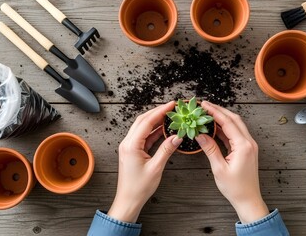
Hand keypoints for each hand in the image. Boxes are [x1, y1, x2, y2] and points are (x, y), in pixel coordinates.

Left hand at [108, 102, 182, 222]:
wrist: (128, 200)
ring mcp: (129, 146)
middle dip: (157, 112)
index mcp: (131, 145)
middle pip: (142, 120)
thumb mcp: (156, 167)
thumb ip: (166, 150)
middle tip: (171, 107)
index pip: (147, 122)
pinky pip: (143, 136)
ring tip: (169, 115)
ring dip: (155, 120)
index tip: (171, 105)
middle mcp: (127, 143)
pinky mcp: (132, 151)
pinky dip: (153, 131)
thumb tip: (177, 136)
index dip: (160, 111)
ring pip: (142, 127)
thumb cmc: (139, 187)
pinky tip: (163, 129)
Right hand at [195, 101, 268, 223]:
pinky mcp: (246, 150)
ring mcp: (249, 145)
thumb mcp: (219, 168)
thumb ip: (210, 149)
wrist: (248, 199)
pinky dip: (225, 128)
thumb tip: (200, 135)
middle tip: (205, 105)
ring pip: (236, 125)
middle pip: (234, 119)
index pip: (228, 122)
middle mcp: (249, 143)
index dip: (215, 112)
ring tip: (208, 114)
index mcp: (243, 146)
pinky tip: (215, 127)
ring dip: (222, 118)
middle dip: (219, 110)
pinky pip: (235, 134)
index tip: (204, 105)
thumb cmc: (235, 188)